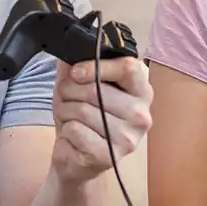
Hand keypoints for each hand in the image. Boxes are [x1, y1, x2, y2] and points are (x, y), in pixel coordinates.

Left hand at [49, 57, 151, 186]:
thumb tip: (68, 48)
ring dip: (65, 111)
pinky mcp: (110, 156)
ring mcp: (128, 138)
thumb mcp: (78, 86)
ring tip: (68, 117)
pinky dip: (66, 131)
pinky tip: (73, 137)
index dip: (97, 65)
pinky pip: (76, 130)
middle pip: (97, 89)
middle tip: (65, 97)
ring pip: (83, 110)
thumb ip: (75, 66)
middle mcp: (141, 115)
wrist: (75, 157)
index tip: (76, 72)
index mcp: (141, 92)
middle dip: (70, 91)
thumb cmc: (82, 118)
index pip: (129, 67)